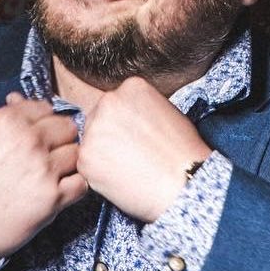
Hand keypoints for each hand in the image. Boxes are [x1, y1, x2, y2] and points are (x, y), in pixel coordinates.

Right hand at [0, 93, 85, 267]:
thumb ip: (6, 119)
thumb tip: (19, 98)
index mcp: (8, 120)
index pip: (47, 109)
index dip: (44, 125)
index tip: (36, 139)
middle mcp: (28, 140)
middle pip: (67, 129)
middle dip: (60, 141)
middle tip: (45, 158)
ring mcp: (42, 169)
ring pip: (76, 154)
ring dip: (67, 166)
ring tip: (48, 177)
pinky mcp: (52, 197)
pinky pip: (81, 183)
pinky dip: (72, 188)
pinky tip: (56, 192)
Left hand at [78, 76, 212, 222]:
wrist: (184, 182)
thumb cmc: (184, 153)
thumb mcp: (167, 112)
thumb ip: (140, 109)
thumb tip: (125, 120)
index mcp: (131, 87)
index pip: (114, 103)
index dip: (122, 123)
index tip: (134, 138)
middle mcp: (108, 102)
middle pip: (97, 119)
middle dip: (108, 137)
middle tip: (129, 156)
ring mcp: (94, 129)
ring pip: (90, 142)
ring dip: (102, 156)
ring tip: (128, 169)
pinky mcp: (85, 157)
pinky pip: (86, 165)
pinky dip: (98, 175)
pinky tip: (120, 179)